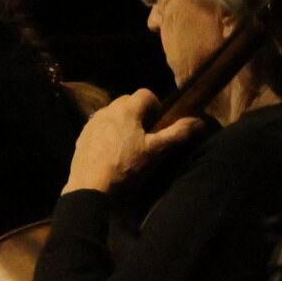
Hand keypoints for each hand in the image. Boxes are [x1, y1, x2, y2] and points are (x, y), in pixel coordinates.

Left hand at [64, 89, 202, 194]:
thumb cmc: (128, 167)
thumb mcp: (157, 151)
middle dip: (140, 114)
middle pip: (127, 101)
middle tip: (147, 136)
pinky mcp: (83, 135)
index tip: (159, 124)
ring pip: (113, 114)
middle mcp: (106, 110)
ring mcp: (92, 122)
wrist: (92, 186)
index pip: (145, 93)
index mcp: (125, 110)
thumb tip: (198, 121)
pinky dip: (110, 133)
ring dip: (124, 123)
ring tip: (131, 146)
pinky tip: (114, 153)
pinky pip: (100, 126)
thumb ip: (178, 133)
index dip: (156, 105)